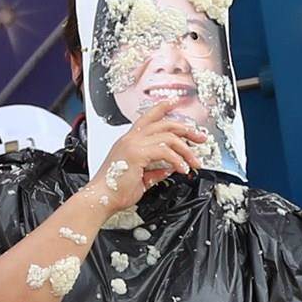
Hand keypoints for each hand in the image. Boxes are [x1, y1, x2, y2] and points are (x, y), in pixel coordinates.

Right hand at [88, 99, 206, 211]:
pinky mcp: (137, 153)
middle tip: (200, 138)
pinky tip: (182, 170)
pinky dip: (177, 160)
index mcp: (129, 141)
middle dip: (186, 129)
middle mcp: (131, 139)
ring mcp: (133, 144)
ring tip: (194, 163)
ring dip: (186, 150)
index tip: (174, 102)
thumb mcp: (141, 179)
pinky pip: (165, 152)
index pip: (148, 117)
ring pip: (168, 137)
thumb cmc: (115, 191)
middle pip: (164, 124)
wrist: (101, 199)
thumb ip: (155, 171)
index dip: (162, 107)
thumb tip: (169, 168)